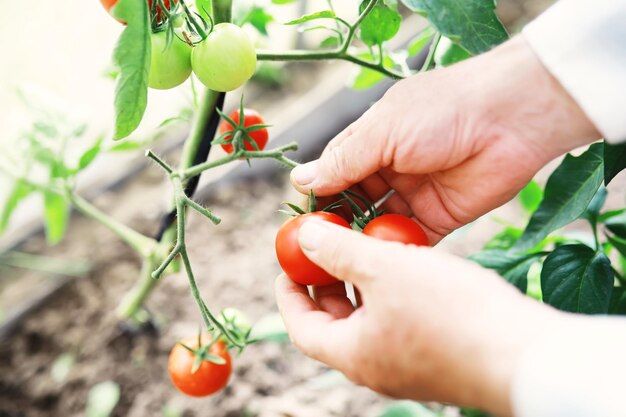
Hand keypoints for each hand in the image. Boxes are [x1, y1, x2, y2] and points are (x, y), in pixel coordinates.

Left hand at [275, 221, 564, 415]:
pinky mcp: (437, 359)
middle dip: (327, 283)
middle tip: (328, 248)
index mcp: (353, 354)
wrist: (526, 355)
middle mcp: (376, 367)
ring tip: (368, 247)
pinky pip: (399, 323)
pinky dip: (391, 294)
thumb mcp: (385, 268)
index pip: (301, 326)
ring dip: (362, 284)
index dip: (289, 292)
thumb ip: (339, 250)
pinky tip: (407, 265)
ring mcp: (408, 366)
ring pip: (369, 320)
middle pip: (334, 323)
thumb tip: (304, 237)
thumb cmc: (451, 312)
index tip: (290, 264)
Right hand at [290, 36, 599, 242]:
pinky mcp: (440, 217)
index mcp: (373, 140)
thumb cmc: (442, 111)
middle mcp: (390, 167)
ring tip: (344, 258)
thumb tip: (300, 180)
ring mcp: (415, 194)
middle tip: (317, 248)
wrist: (511, 118)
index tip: (301, 221)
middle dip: (337, 222)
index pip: (334, 171)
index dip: (317, 194)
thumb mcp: (383, 131)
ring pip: (378, 223)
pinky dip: (394, 250)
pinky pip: (410, 239)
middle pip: (353, 201)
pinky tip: (378, 263)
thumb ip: (344, 161)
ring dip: (362, 238)